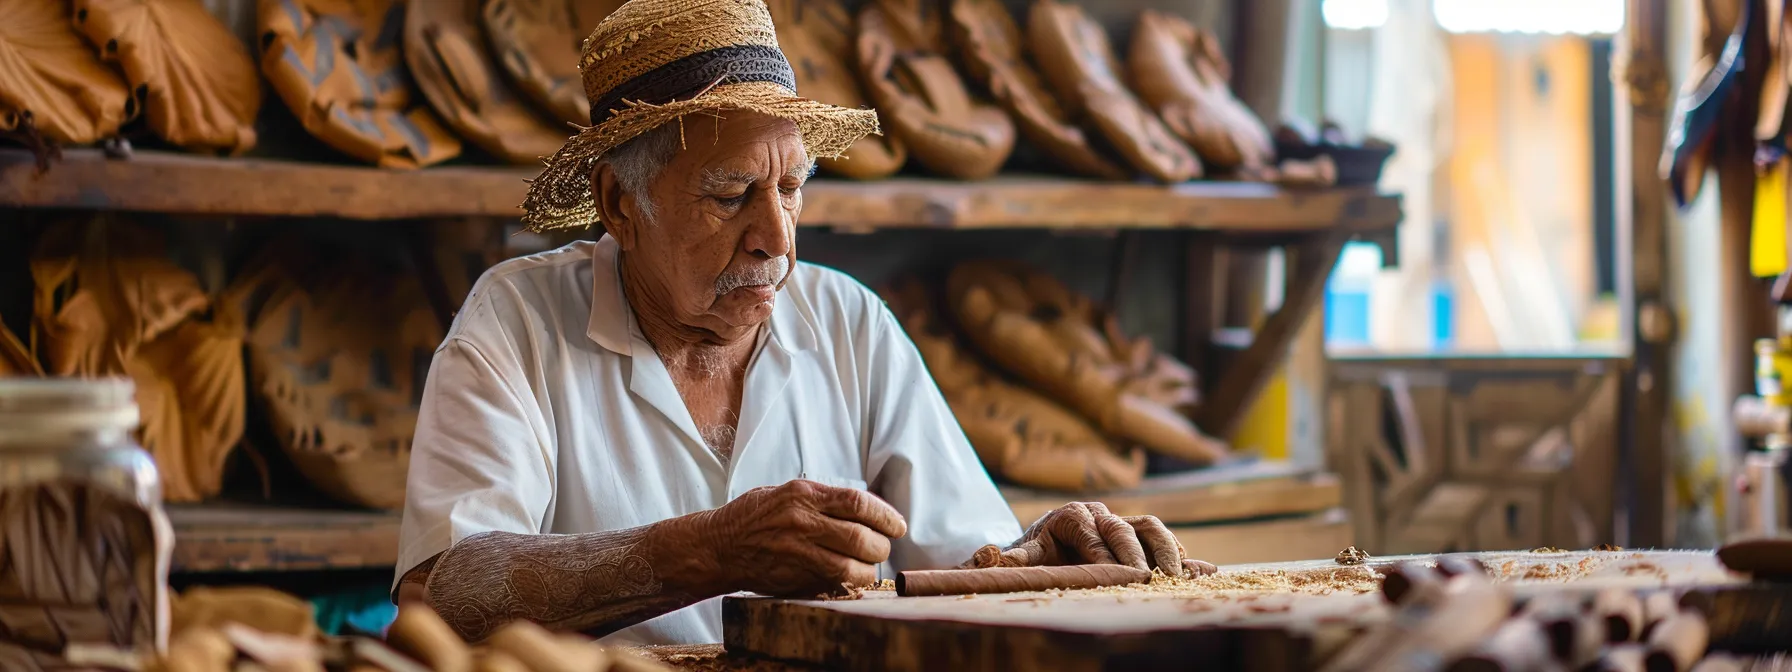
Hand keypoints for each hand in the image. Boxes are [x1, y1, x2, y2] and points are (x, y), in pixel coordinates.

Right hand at [689, 479, 907, 596]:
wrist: (719, 545)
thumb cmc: (756, 516)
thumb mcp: (786, 493)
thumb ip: (822, 499)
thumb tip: (865, 510)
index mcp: (803, 493)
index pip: (857, 502)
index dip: (885, 515)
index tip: (898, 525)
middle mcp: (801, 520)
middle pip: (860, 536)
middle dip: (881, 546)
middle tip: (884, 548)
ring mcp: (795, 550)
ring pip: (849, 565)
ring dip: (869, 569)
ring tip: (870, 566)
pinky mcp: (791, 574)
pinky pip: (831, 581)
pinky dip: (848, 581)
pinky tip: (850, 576)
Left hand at [962, 502, 1216, 578]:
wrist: (1051, 544)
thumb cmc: (1037, 552)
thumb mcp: (1022, 555)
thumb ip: (1012, 558)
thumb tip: (988, 556)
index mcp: (1071, 516)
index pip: (1091, 534)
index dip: (1104, 555)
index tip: (1114, 574)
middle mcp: (1100, 514)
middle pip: (1123, 528)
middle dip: (1138, 554)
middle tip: (1149, 578)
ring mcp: (1122, 522)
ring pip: (1149, 526)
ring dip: (1166, 549)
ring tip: (1177, 574)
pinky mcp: (1139, 535)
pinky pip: (1164, 539)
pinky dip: (1182, 553)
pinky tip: (1199, 571)